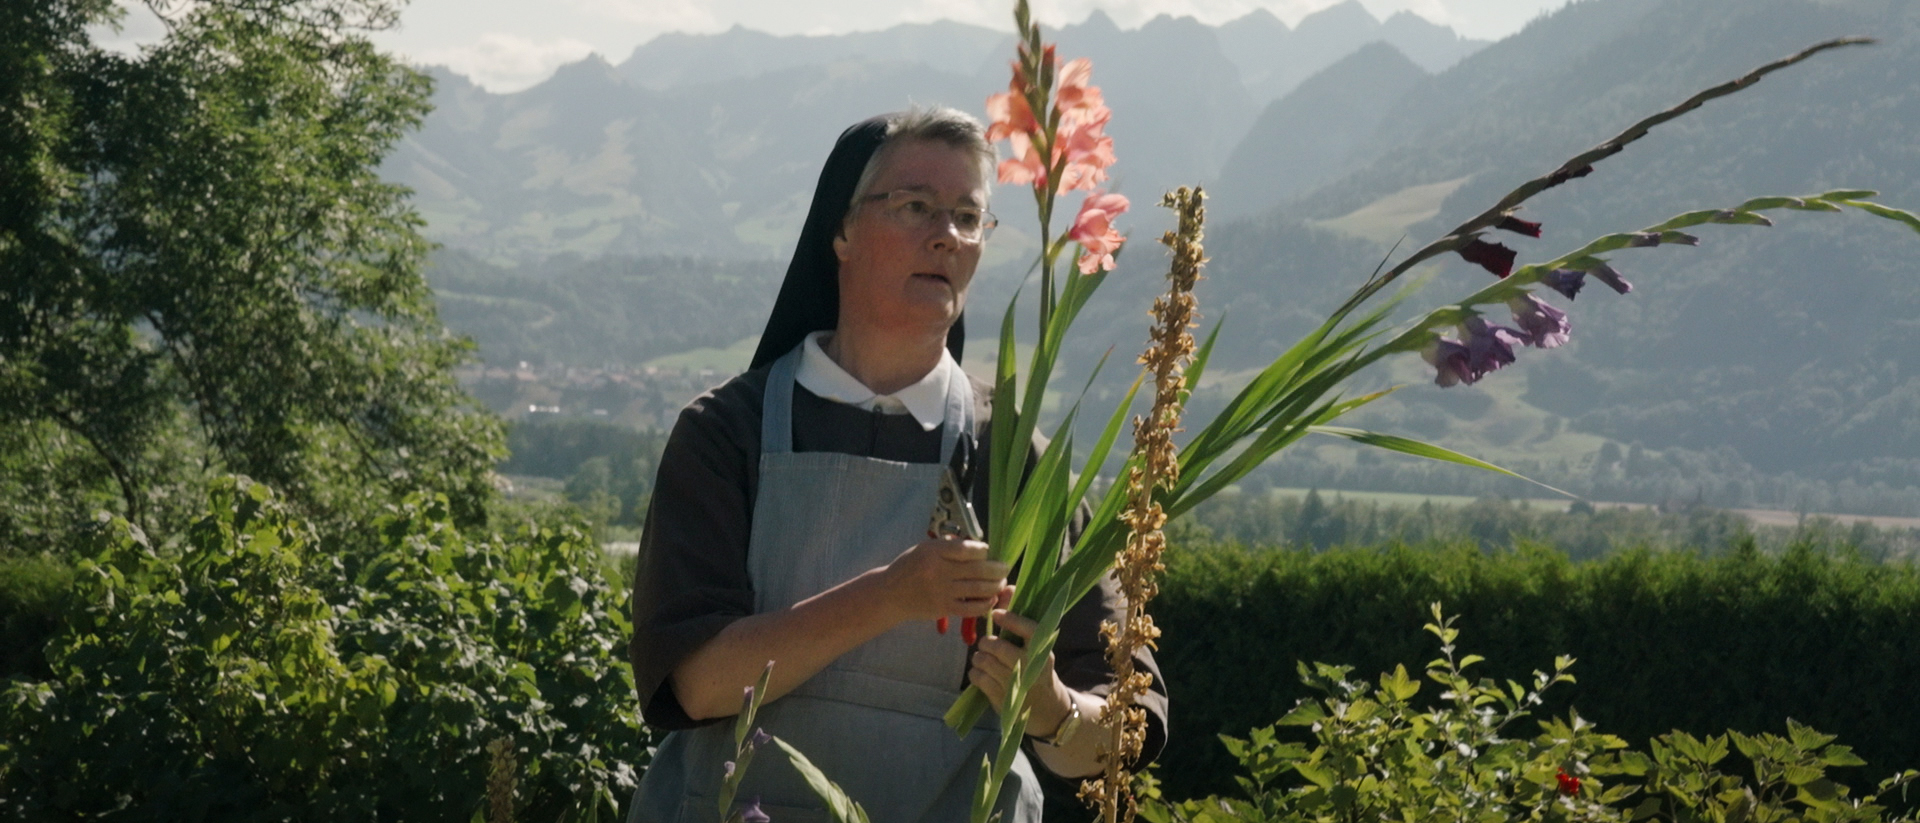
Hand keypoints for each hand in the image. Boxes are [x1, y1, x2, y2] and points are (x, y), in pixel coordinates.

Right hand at [879, 537, 1008, 623]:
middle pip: (978, 569)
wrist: (890, 594)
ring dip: (995, 586)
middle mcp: (938, 571)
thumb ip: (948, 546)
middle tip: (1005, 568)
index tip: (988, 551)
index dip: (983, 550)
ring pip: (979, 589)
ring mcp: (942, 591)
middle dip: (998, 569)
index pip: (967, 549)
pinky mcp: (943, 608)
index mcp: (933, 552)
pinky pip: (971, 608)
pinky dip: (985, 604)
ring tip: (1001, 582)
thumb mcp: (924, 549)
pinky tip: (990, 598)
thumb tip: (978, 547)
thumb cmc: (909, 568)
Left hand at [967, 592, 1072, 736]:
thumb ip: (1018, 615)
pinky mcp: (1001, 699)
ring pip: (983, 661)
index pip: (1028, 629)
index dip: (1010, 619)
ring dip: (979, 658)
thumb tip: (1007, 586)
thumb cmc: (1035, 666)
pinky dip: (975, 673)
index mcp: (1042, 650)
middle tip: (988, 645)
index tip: (995, 613)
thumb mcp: (1034, 644)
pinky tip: (983, 674)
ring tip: (986, 659)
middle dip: (987, 643)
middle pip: (997, 646)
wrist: (1045, 707)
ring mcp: (1015, 684)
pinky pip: (977, 677)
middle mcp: (1030, 666)